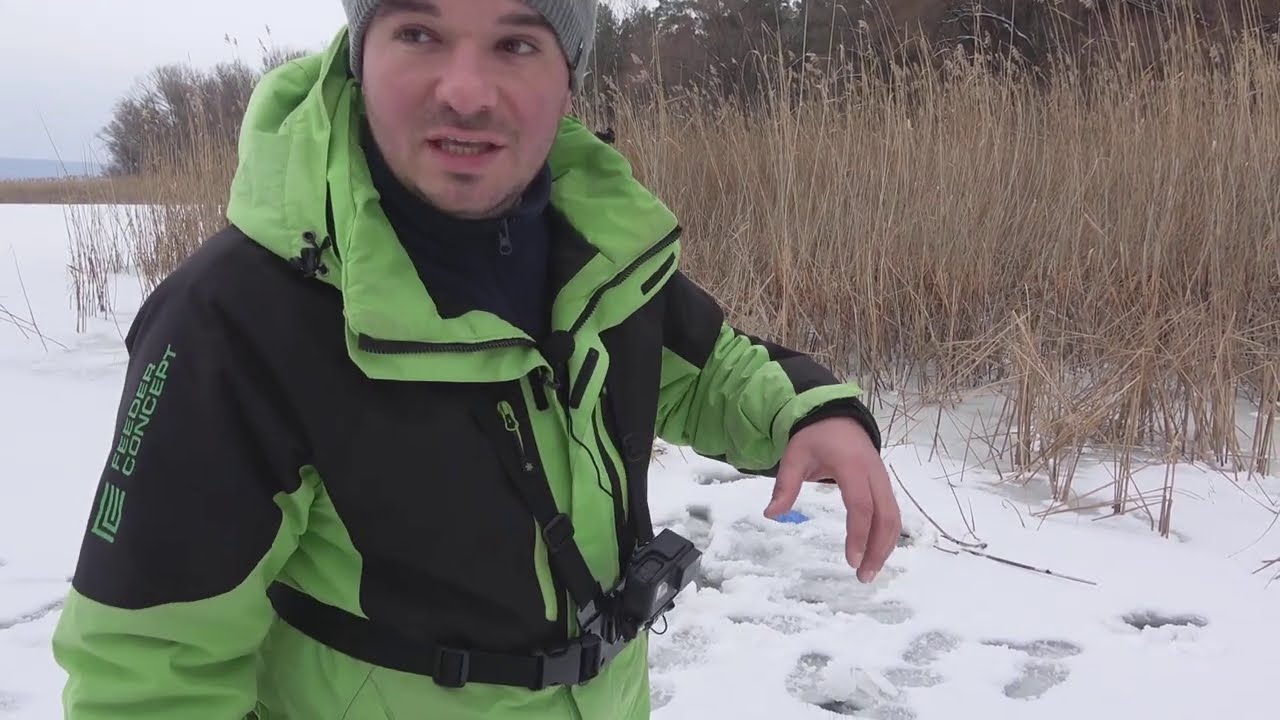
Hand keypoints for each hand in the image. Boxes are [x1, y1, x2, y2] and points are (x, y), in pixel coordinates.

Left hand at [765, 417, 900, 582]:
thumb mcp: (794, 456)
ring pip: (894, 518)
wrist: (837, 416)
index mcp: (853, 467)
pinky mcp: (884, 485)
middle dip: (878, 549)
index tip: (851, 561)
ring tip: (869, 571)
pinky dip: (887, 535)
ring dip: (885, 546)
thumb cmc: (814, 438)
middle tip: (863, 576)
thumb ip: (785, 485)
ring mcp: (883, 480)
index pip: (861, 507)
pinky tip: (875, 553)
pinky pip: (892, 513)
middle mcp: (875, 475)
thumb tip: (771, 514)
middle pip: (886, 517)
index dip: (858, 535)